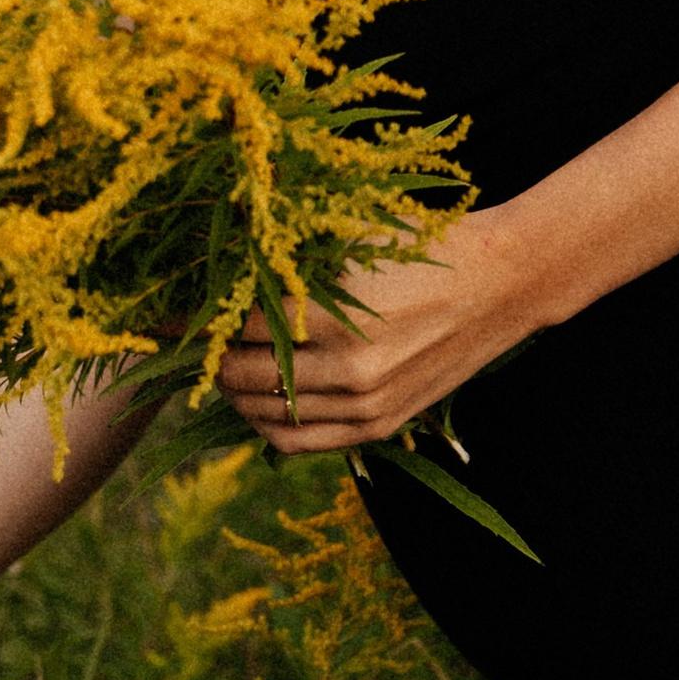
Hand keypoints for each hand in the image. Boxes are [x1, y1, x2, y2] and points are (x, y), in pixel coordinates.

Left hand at [214, 217, 528, 454]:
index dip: (204, 320)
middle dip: (212, 360)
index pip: (241, 330)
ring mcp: (367, 406)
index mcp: (338, 320)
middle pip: (246, 378)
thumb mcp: (353, 238)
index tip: (177, 312)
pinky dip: (267, 426)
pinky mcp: (381, 425)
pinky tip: (256, 403)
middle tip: (195, 344)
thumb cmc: (422, 246)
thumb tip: (224, 258)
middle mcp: (350, 372)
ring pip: (268, 417)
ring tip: (222, 372)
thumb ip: (292, 258)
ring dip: (234, 396)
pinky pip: (301, 442)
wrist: (501, 281)